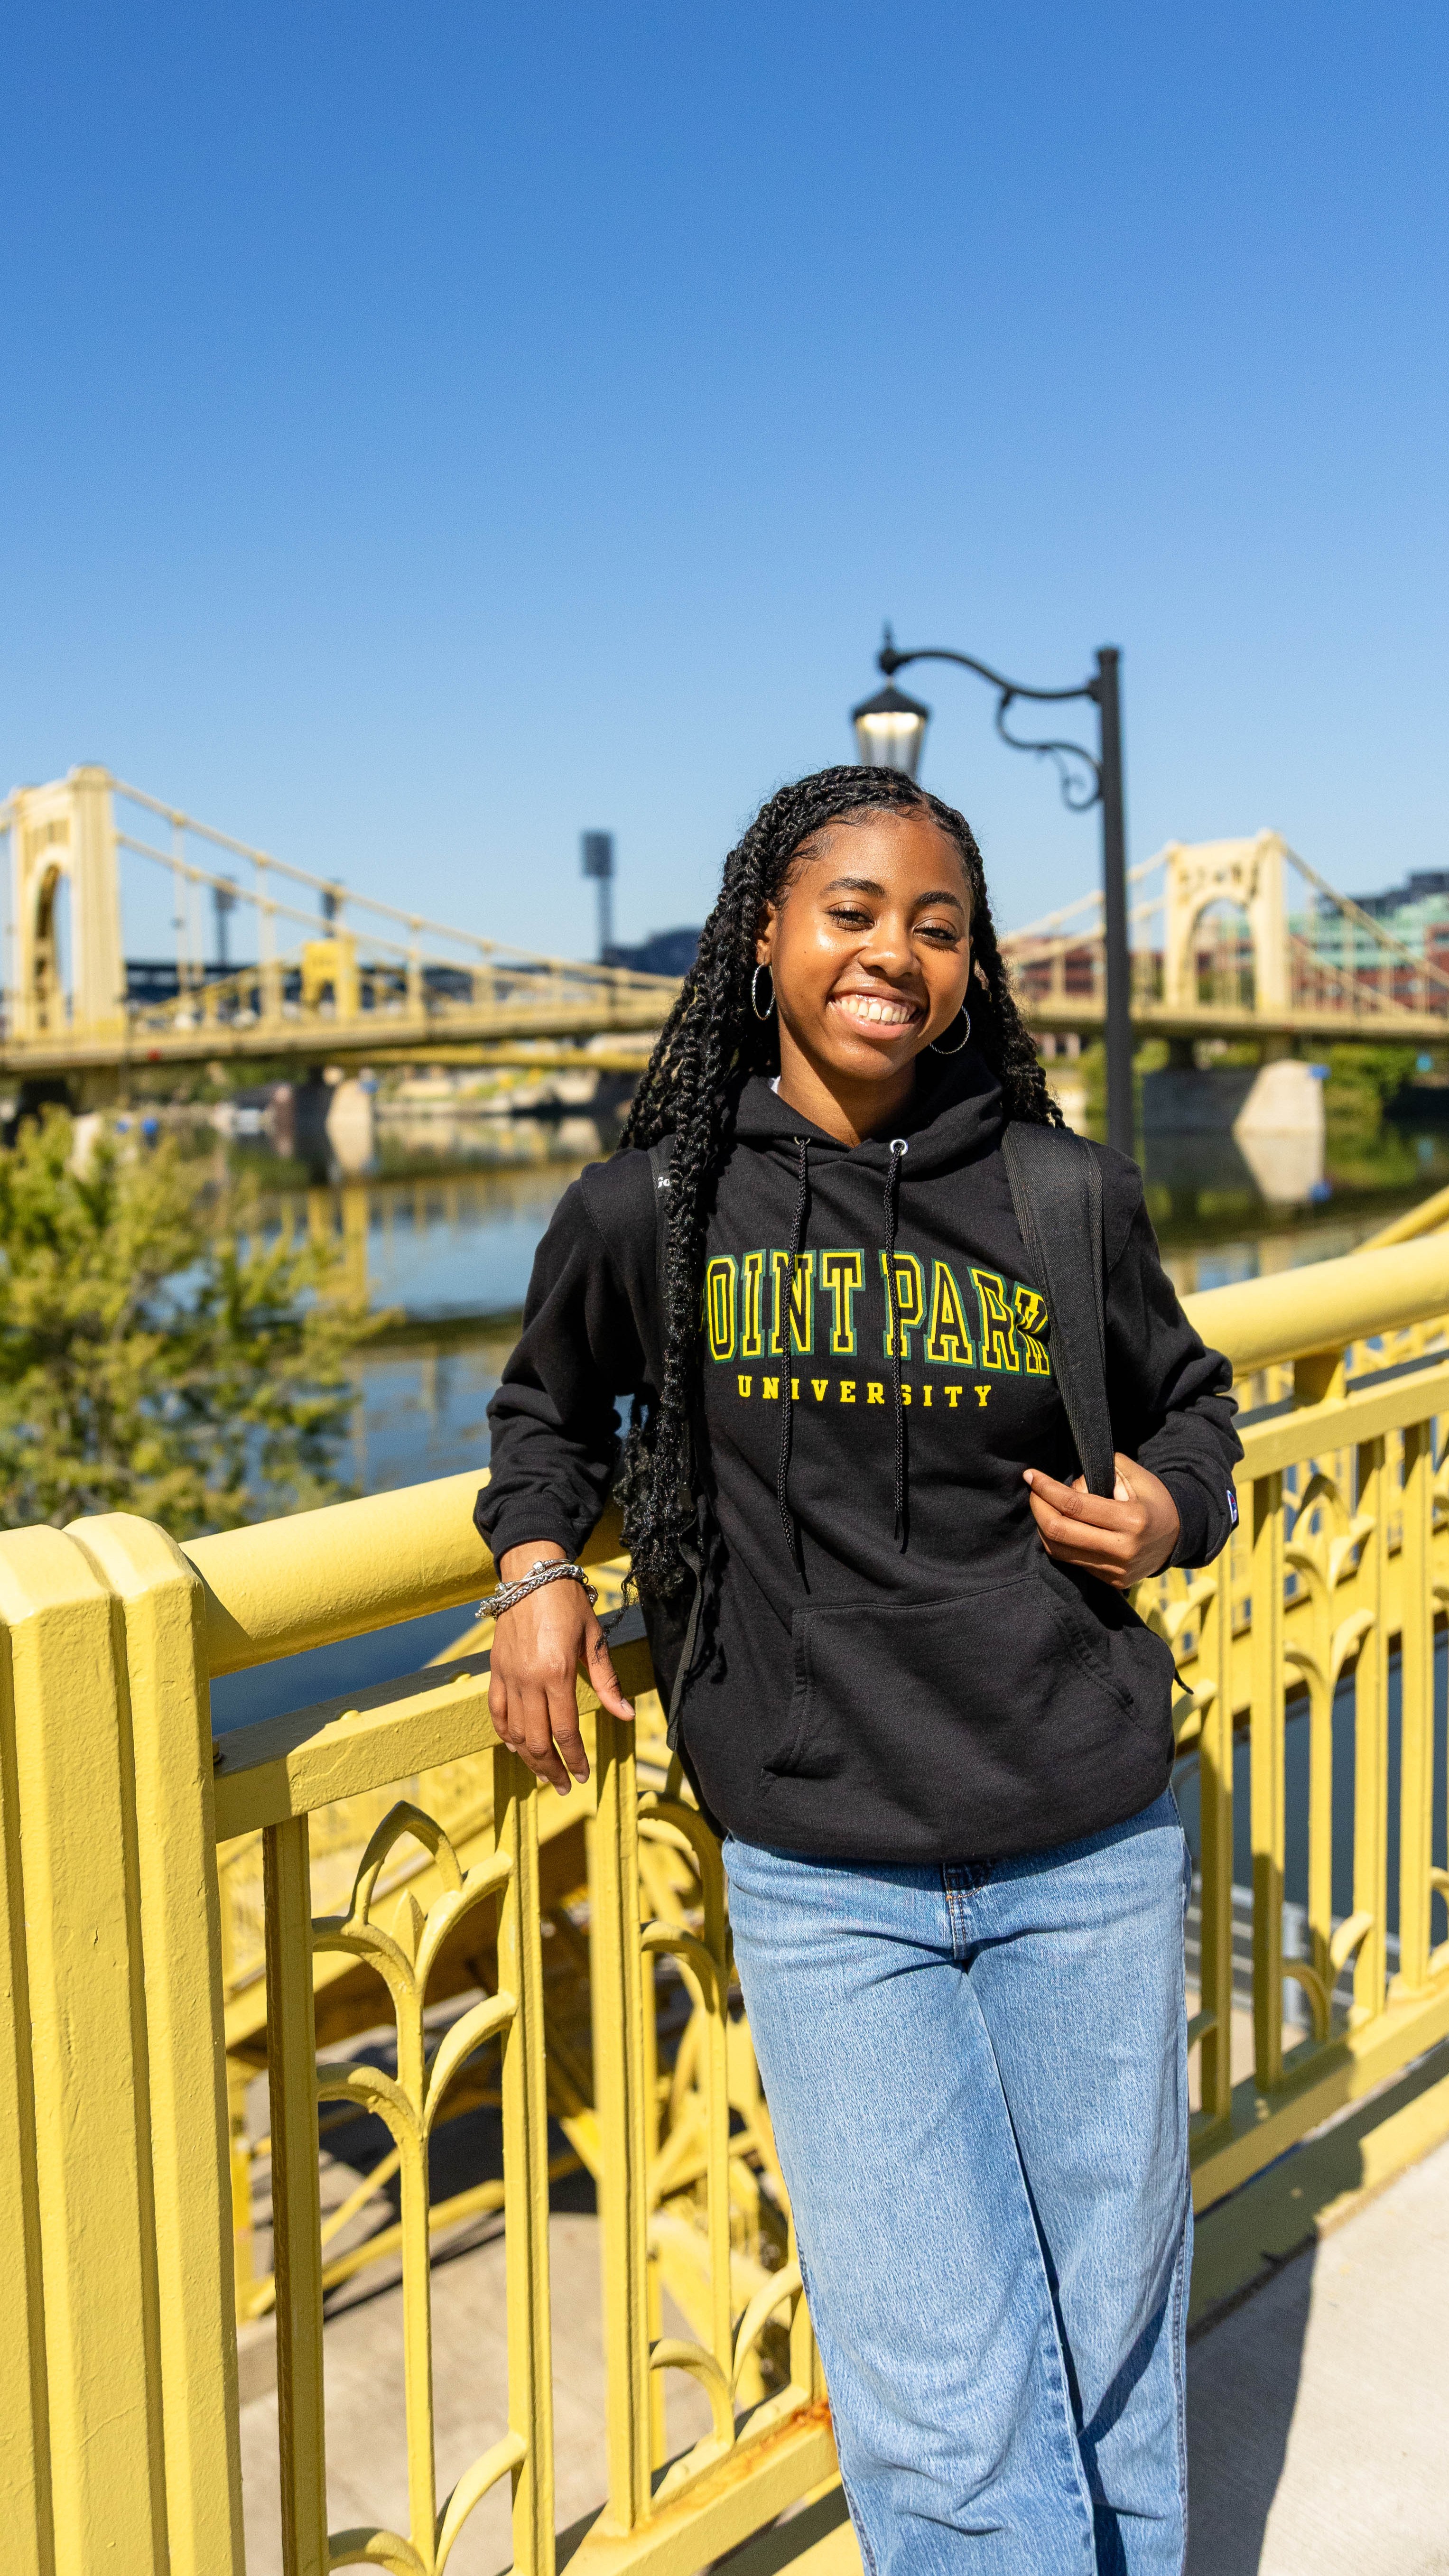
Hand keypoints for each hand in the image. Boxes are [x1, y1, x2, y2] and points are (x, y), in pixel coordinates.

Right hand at [487, 1543, 633, 1792]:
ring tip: (545, 1773)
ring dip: (529, 1758)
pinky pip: (496, 1712)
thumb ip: (607, 1682)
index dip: (575, 1758)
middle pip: (536, 1740)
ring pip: (514, 1732)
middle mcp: (528, 1679)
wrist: (532, 1576)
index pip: (565, 1731)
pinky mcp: (495, 1670)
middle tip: (565, 1785)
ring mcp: (508, 1676)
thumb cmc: (569, 1604)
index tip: (583, 1775)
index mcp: (557, 1673)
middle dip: (552, 1768)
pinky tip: (515, 1747)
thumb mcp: (594, 1640)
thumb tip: (625, 1715)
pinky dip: (504, 1734)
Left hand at [1023, 1454, 1179, 1588]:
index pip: (1074, 1505)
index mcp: (1131, 1520)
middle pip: (1060, 1532)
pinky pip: (1072, 1562)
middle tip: (1032, 1490)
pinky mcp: (1111, 1582)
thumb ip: (1103, 1469)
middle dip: (1038, 1508)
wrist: (1179, 1536)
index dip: (1046, 1489)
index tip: (1031, 1475)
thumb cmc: (1153, 1499)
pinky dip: (1058, 1542)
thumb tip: (1070, 1485)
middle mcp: (1123, 1550)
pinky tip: (1057, 1524)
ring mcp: (1116, 1571)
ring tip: (1042, 1505)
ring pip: (1060, 1551)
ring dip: (1043, 1526)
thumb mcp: (1136, 1475)